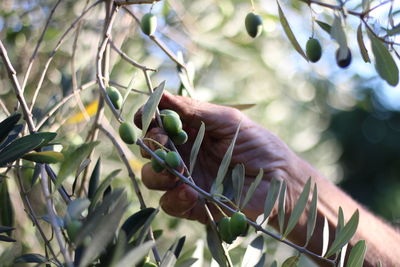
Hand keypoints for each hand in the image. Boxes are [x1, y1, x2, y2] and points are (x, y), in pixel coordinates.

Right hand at [135, 92, 308, 223]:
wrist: (281, 180)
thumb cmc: (258, 144)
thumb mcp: (228, 120)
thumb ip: (194, 110)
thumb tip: (162, 93)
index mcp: (190, 132)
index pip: (158, 125)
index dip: (147, 120)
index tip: (143, 117)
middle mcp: (184, 155)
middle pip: (150, 151)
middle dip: (151, 146)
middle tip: (163, 144)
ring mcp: (186, 180)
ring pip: (153, 178)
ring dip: (159, 173)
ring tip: (179, 170)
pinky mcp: (193, 205)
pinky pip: (171, 204)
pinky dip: (175, 197)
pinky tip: (190, 191)